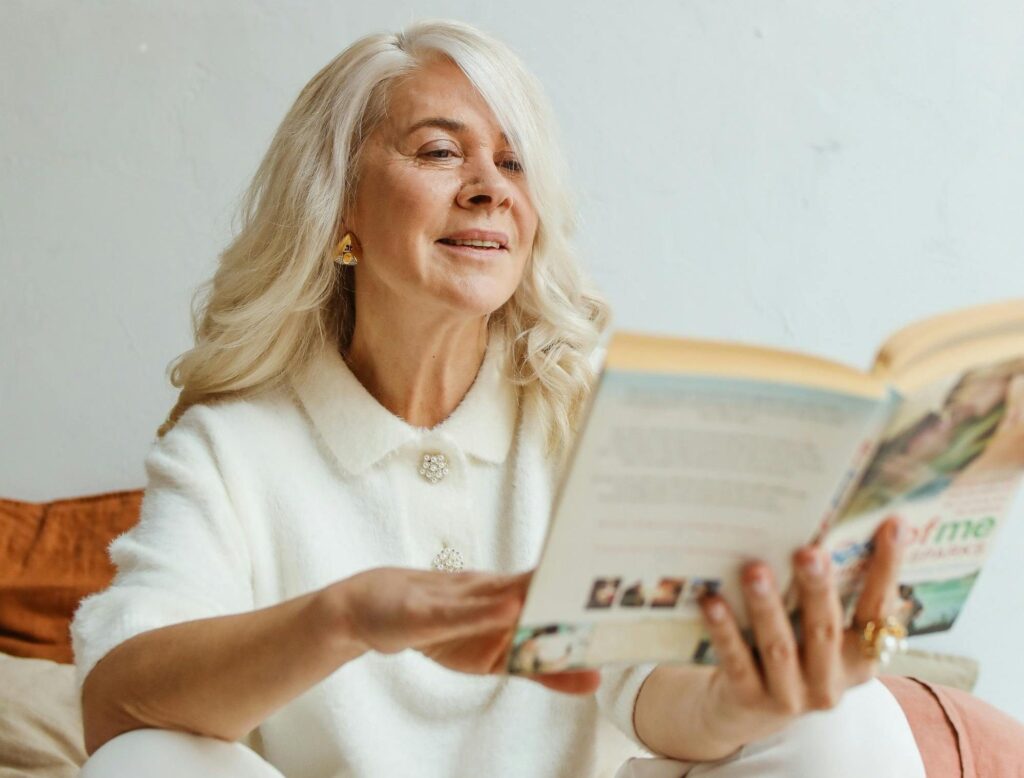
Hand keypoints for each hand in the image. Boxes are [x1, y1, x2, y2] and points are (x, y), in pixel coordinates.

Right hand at [324, 567, 599, 694]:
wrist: (368, 609)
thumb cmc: (436, 625)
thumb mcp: (493, 658)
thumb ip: (541, 669)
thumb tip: (592, 678)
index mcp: (511, 605)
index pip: (559, 600)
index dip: (592, 596)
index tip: (634, 597)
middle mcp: (490, 595)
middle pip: (537, 590)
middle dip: (574, 588)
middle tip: (614, 587)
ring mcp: (458, 600)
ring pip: (502, 595)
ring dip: (537, 592)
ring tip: (573, 591)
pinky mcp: (427, 614)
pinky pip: (458, 614)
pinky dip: (485, 612)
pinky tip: (511, 611)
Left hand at [694, 515, 904, 754]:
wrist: (745, 711)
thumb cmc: (790, 650)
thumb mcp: (816, 631)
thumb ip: (824, 592)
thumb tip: (827, 522)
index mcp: (858, 658)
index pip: (877, 610)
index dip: (887, 569)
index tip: (894, 524)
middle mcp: (830, 681)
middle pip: (824, 629)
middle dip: (817, 589)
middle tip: (809, 551)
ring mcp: (790, 695)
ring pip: (779, 647)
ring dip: (767, 607)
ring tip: (755, 571)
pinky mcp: (748, 699)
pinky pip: (736, 660)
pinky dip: (724, 630)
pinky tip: (713, 601)